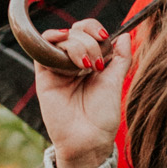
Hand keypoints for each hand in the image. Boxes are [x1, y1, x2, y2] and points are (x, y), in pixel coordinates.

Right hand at [32, 18, 133, 167]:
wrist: (88, 139)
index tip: (105, 37)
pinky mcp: (44, 75)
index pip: (88, 32)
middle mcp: (73, 62)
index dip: (94, 28)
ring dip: (77, 45)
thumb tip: (124, 36)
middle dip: (89, 42)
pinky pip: (42, 48)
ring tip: (86, 67)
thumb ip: (120, 58)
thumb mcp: (115, 82)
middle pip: (75, 32)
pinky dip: (52, 39)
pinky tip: (62, 40)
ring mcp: (58, 67)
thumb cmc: (102, 116)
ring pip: (62, 38)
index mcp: (90, 62)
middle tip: (96, 65)